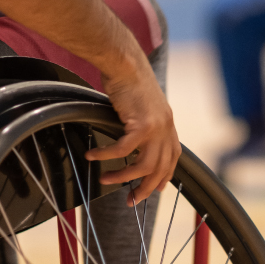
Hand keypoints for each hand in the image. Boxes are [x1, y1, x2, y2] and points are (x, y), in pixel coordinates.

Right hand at [85, 47, 180, 206]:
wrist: (124, 62)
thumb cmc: (128, 81)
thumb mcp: (142, 107)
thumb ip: (142, 126)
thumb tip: (130, 143)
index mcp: (168, 125)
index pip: (172, 159)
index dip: (163, 178)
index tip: (153, 191)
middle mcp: (167, 128)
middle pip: (159, 169)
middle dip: (144, 188)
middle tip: (130, 201)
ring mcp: (156, 127)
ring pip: (143, 165)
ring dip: (123, 177)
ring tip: (106, 180)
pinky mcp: (141, 123)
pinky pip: (123, 150)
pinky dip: (106, 155)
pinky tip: (92, 156)